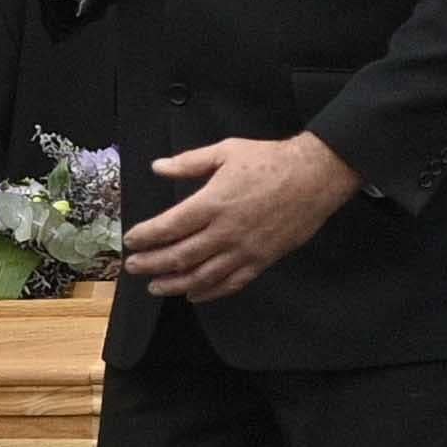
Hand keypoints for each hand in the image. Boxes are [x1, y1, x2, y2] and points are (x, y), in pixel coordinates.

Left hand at [122, 131, 359, 302]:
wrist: (314, 177)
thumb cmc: (270, 161)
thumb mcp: (226, 151)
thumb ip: (189, 162)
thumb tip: (158, 167)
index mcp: (213, 202)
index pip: (169, 226)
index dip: (147, 236)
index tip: (132, 241)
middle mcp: (225, 231)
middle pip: (180, 256)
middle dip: (152, 264)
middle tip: (133, 268)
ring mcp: (244, 250)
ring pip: (202, 276)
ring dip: (175, 285)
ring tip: (155, 287)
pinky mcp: (261, 260)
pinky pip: (231, 283)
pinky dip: (210, 293)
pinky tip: (194, 295)